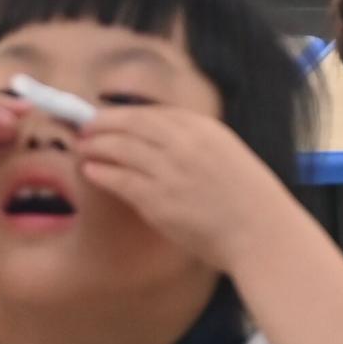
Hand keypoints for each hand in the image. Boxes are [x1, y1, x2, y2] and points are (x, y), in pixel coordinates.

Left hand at [68, 100, 307, 270]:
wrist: (260, 231)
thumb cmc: (250, 198)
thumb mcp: (227, 154)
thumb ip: (197, 143)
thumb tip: (161, 141)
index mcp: (206, 128)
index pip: (154, 112)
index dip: (125, 113)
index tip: (109, 117)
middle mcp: (185, 143)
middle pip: (131, 123)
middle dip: (102, 123)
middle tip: (85, 128)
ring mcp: (169, 170)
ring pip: (120, 148)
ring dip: (96, 146)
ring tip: (82, 148)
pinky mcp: (156, 200)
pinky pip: (119, 179)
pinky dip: (100, 172)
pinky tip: (90, 171)